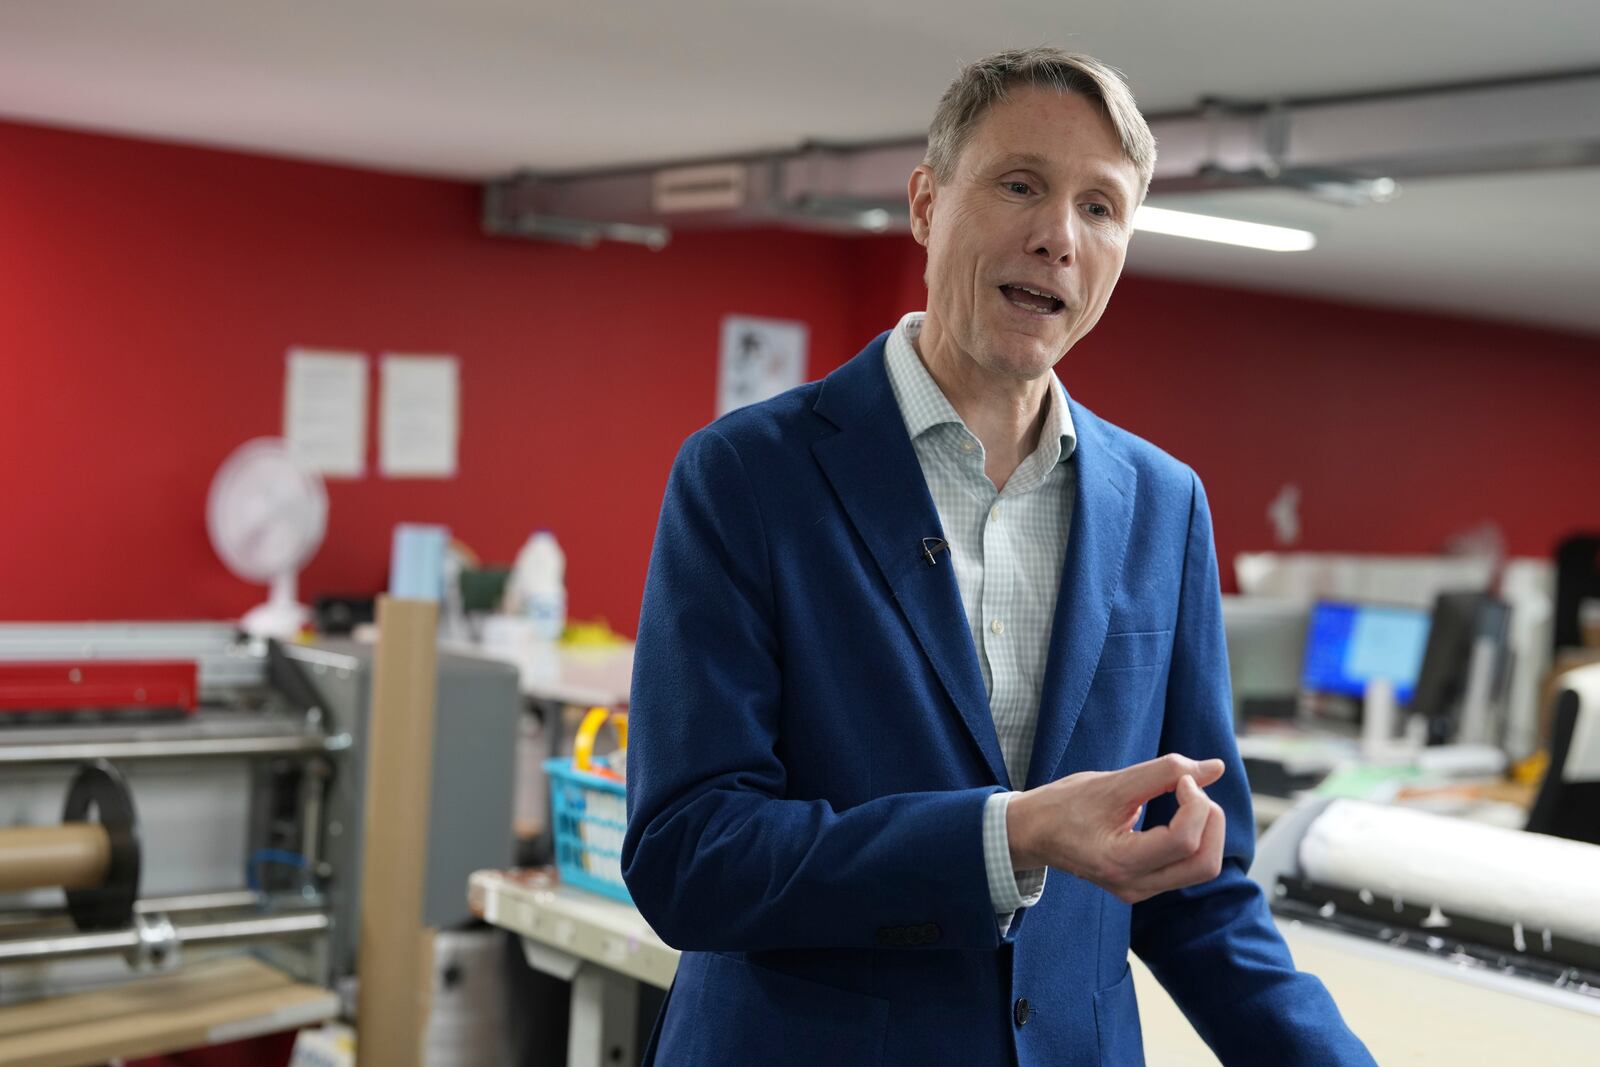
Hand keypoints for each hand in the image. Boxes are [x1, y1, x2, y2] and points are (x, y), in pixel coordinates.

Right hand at [1007, 754, 1225, 903]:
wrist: (1034, 833)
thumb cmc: (1065, 805)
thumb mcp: (1110, 782)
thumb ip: (1164, 772)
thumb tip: (1217, 768)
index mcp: (1119, 862)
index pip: (1183, 841)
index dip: (1195, 803)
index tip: (1181, 776)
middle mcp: (1133, 885)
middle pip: (1204, 863)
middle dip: (1210, 819)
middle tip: (1192, 787)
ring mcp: (1141, 890)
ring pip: (1202, 867)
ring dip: (1208, 828)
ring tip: (1188, 798)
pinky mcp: (1145, 885)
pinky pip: (1188, 866)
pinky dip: (1196, 836)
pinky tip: (1180, 812)